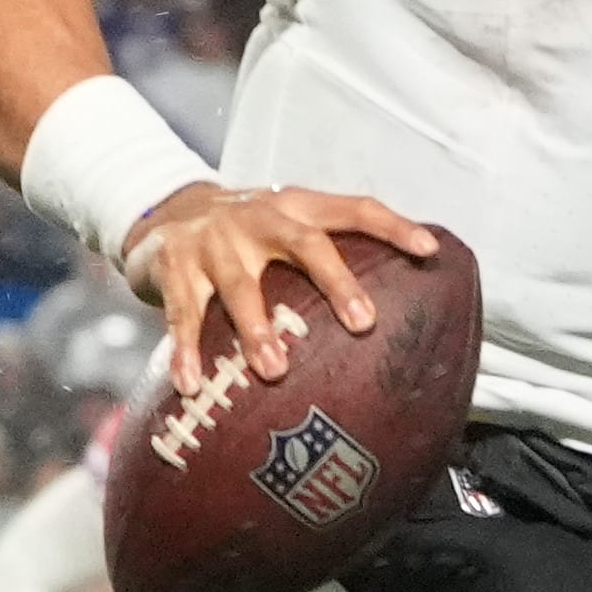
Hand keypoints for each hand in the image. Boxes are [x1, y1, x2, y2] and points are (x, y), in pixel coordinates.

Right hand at [124, 179, 435, 390]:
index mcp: (295, 208)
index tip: (429, 250)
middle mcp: (258, 218)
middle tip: (363, 323)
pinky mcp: (173, 265)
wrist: (162, 210)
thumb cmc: (243, 234)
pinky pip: (182, 312)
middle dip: (336, 282)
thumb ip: (326, 255)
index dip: (392, 226)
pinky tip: (190, 382)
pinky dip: (186, 349)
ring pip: (240, 285)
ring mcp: (213, 240)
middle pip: (304, 245)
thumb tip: (393, 307)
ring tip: (274, 370)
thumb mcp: (284, 227)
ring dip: (257, 328)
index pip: (353, 209)